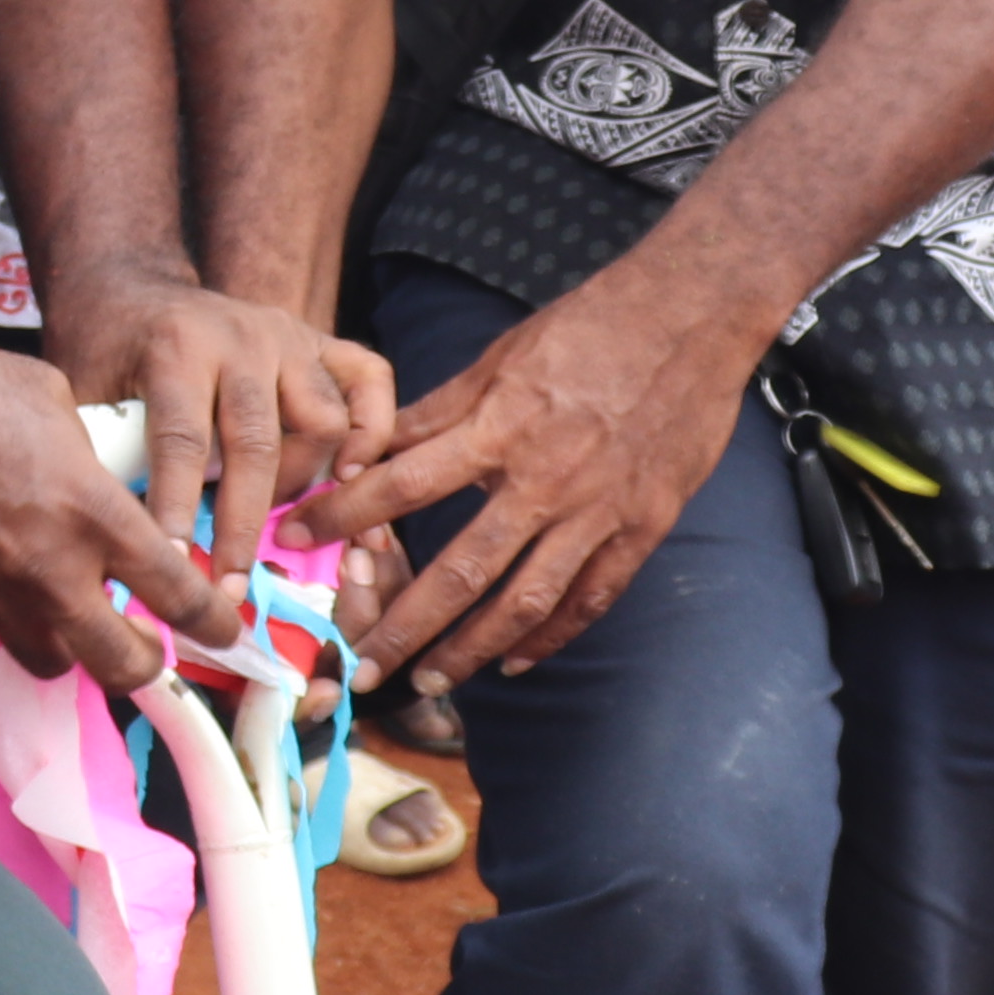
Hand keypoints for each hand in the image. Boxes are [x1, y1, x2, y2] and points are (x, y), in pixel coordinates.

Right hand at [0, 323, 243, 695]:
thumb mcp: (53, 402)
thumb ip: (89, 459)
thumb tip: (97, 478)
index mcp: (92, 513)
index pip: (175, 593)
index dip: (213, 622)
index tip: (226, 628)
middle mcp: (48, 569)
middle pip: (121, 666)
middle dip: (145, 664)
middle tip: (148, 644)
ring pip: (51, 660)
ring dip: (70, 644)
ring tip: (70, 610)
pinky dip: (9, 611)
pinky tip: (0, 566)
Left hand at [38, 254, 398, 591]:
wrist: (133, 285)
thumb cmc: (107, 350)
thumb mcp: (88, 389)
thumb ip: (108, 450)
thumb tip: (127, 540)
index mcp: (177, 347)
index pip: (183, 439)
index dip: (178, 507)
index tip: (175, 568)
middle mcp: (242, 336)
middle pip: (259, 444)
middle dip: (244, 526)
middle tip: (231, 588)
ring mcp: (289, 336)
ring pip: (323, 422)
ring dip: (304, 484)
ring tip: (282, 530)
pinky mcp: (321, 340)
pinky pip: (371, 381)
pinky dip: (373, 430)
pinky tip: (351, 476)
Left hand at [334, 263, 765, 691]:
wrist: (696, 313)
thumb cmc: (592, 324)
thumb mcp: (502, 355)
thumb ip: (440, 411)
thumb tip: (374, 446)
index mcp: (501, 427)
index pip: (403, 484)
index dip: (345, 515)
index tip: (298, 539)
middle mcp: (546, 478)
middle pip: (461, 570)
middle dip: (405, 626)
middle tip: (361, 668)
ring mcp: (599, 509)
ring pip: (525, 601)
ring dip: (472, 650)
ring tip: (431, 681)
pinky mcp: (645, 524)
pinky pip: (592, 597)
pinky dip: (552, 635)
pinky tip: (516, 660)